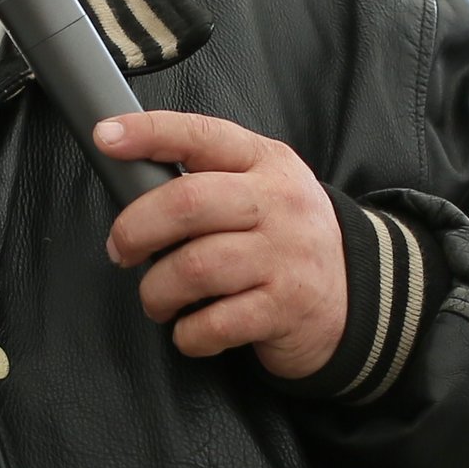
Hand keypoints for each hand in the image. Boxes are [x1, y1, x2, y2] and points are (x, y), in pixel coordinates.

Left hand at [94, 110, 350, 381]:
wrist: (362, 297)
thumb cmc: (287, 240)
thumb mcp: (264, 189)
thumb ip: (211, 179)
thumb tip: (130, 184)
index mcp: (265, 162)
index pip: (201, 135)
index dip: (149, 133)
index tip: (106, 137)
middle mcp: (278, 203)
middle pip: (187, 203)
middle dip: (135, 230)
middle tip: (120, 251)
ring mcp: (284, 256)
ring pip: (193, 268)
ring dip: (156, 291)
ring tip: (157, 299)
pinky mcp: (284, 309)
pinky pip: (213, 323)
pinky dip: (188, 334)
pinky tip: (191, 330)